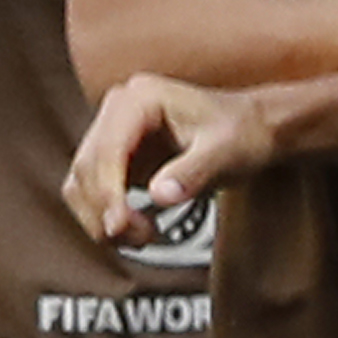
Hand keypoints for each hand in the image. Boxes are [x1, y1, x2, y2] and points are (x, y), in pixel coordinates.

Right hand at [64, 74, 274, 246]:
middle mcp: (120, 110)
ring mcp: (115, 133)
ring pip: (82, 183)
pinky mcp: (117, 158)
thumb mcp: (226, 152)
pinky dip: (107, 217)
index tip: (121, 226)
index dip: (109, 191)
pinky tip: (137, 232)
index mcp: (141, 97)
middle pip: (87, 168)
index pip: (108, 149)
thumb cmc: (244, 132)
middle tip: (141, 239)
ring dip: (102, 219)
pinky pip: (94, 193)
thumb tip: (160, 195)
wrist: (255, 130)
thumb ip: (194, 172)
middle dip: (106, 210)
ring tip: (143, 238)